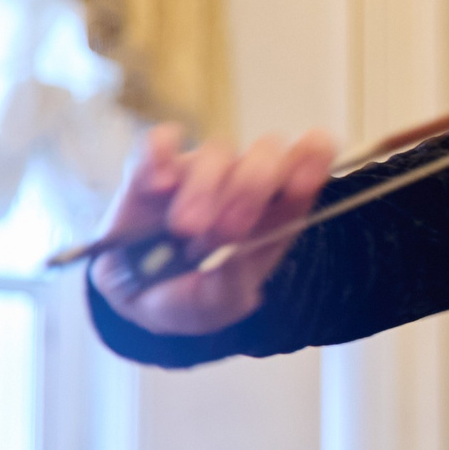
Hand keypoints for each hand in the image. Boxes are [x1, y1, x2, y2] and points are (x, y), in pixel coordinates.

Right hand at [89, 123, 336, 334]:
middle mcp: (242, 181)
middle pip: (266, 154)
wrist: (135, 300)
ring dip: (205, 187)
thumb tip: (236, 255)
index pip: (308, 165)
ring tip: (186, 230)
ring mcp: (199, 171)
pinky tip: (158, 187)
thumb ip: (231, 285)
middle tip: (226, 231)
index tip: (304, 182)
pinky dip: (160, 157)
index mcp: (274, 212)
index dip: (313, 160)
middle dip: (251, 187)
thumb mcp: (215, 307)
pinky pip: (159, 143)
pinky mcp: (152, 167)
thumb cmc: (191, 299)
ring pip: (217, 152)